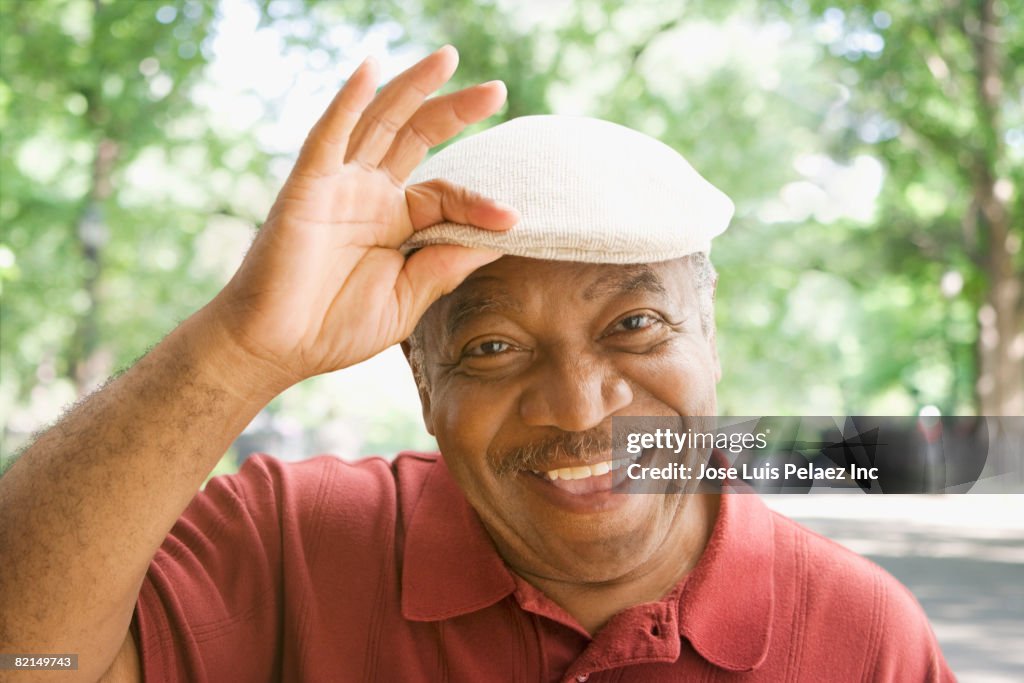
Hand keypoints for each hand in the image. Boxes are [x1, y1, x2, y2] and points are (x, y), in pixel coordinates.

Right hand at [206, 45, 516, 389]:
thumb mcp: (409, 297)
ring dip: (411, 88)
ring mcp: (338, 185)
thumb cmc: (336, 327)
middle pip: (417, 136)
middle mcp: (369, 193)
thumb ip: (448, 263)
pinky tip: (369, 69)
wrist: (278, 348)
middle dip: (455, 110)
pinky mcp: (306, 187)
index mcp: (396, 220)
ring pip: (378, 121)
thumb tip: (503, 234)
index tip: (512, 219)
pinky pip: (328, 136)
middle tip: (497, 90)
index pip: (446, 194)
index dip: (479, 203)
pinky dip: (347, 101)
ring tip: (446, 59)